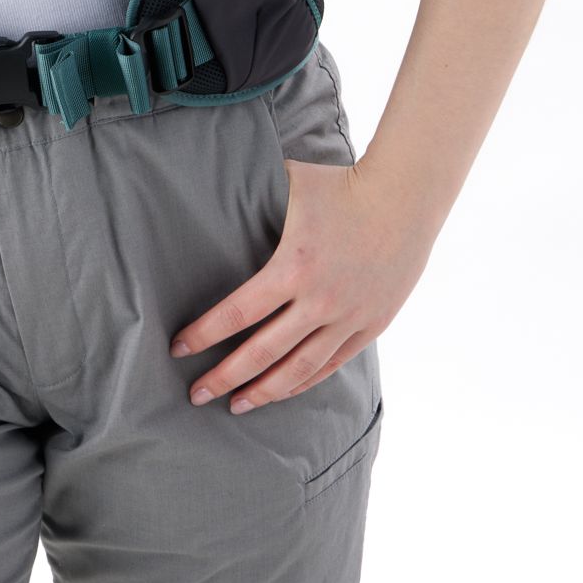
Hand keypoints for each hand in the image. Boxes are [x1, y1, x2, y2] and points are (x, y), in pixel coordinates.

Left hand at [169, 157, 431, 413]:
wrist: (404, 197)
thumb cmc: (341, 184)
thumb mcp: (290, 181)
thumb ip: (251, 188)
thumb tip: (211, 177)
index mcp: (293, 267)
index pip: (238, 312)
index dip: (205, 334)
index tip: (179, 348)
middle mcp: (319, 301)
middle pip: (262, 352)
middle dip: (224, 376)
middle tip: (196, 393)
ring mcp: (348, 317)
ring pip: (298, 369)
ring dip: (264, 391)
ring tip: (237, 406)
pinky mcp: (371, 325)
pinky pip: (331, 364)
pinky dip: (303, 382)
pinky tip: (282, 391)